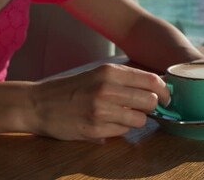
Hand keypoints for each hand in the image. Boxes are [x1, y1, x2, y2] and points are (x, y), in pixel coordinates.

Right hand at [28, 64, 169, 140]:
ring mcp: (101, 111)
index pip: (152, 80)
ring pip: (140, 120)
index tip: (166, 98)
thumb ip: (125, 80)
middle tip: (143, 108)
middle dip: (152, 107)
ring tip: (121, 116)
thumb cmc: (70, 88)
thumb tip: (157, 88)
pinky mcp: (95, 130)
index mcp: (110, 72)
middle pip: (151, 101)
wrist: (37, 104)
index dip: (164, 91)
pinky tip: (106, 124)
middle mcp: (108, 89)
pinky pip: (122, 132)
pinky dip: (119, 130)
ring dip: (135, 121)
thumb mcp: (98, 74)